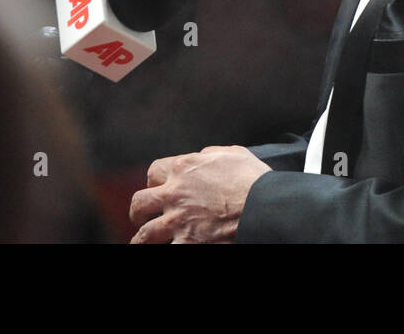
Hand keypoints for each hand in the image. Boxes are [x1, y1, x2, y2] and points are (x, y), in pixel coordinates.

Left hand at [129, 145, 269, 243]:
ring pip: (145, 234)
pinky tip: (166, 250)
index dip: (155, 181)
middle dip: (139, 211)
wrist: (264, 207)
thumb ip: (210, 153)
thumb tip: (202, 156)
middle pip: (140, 202)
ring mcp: (178, 221)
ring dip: (142, 239)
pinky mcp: (188, 243)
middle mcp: (174, 194)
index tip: (159, 188)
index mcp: (183, 168)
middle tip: (142, 217)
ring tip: (142, 243)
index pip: (154, 171)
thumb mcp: (231, 153)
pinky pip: (167, 249)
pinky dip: (166, 249)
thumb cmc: (252, 179)